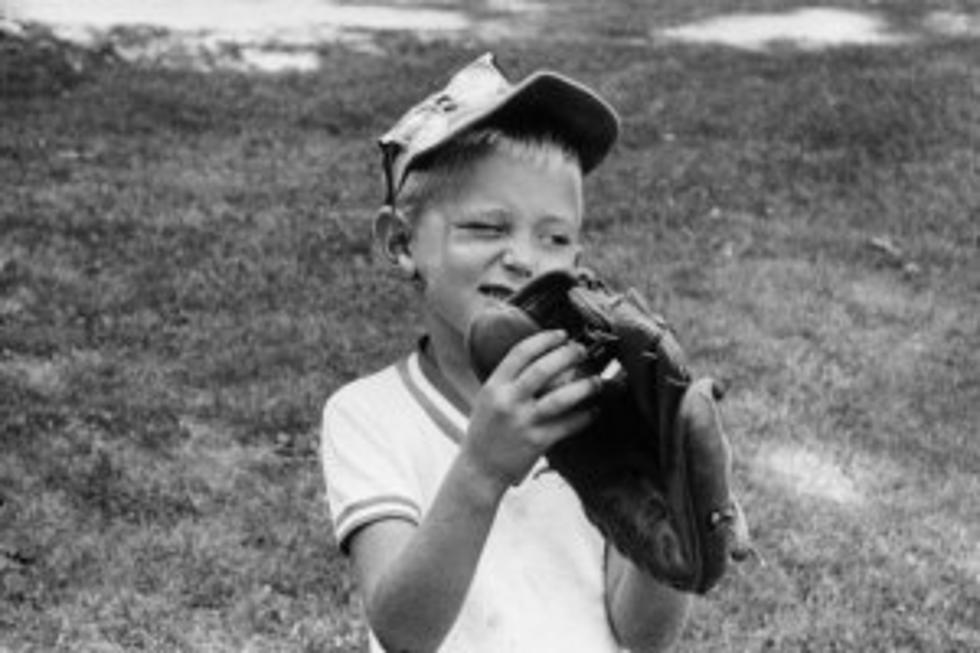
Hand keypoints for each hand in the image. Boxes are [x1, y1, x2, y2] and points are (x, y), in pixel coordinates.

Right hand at [462, 329, 601, 490]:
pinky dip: (584, 417)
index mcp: (494, 386)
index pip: (521, 353)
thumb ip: (509, 380)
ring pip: (560, 398)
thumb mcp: (488, 398)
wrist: (479, 468)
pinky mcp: (537, 442)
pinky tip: (594, 411)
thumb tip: (541, 357)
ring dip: (584, 387)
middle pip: (542, 370)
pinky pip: (567, 425)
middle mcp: (508, 401)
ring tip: (597, 380)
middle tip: (582, 350)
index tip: (562, 334)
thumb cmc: (486, 430)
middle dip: (567, 355)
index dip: (544, 339)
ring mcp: (523, 422)